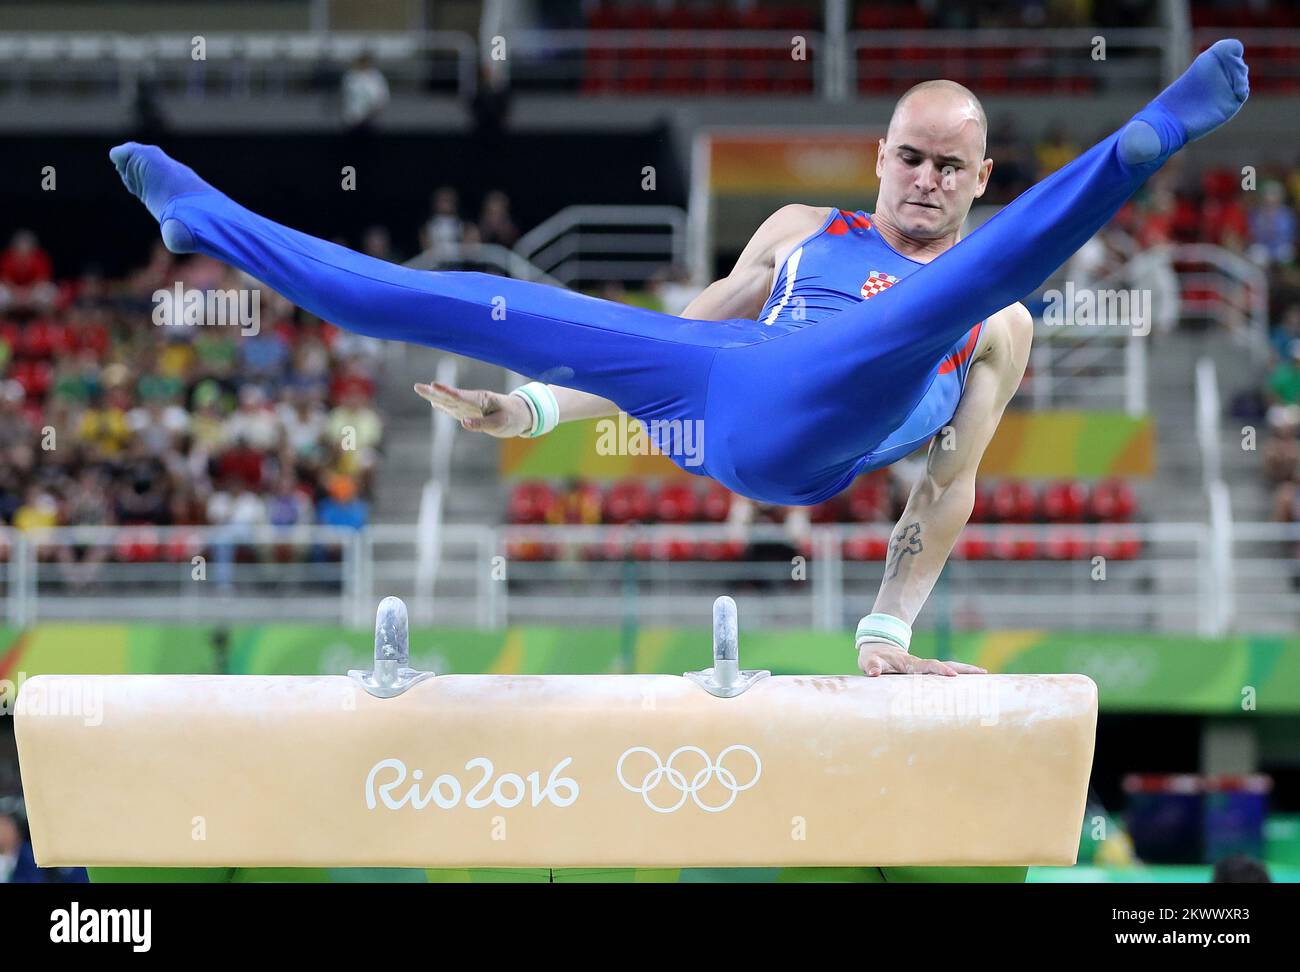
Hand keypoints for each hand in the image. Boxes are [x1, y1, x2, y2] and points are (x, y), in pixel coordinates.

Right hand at [414, 380, 531, 437]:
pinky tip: (435, 405)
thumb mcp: (500, 423)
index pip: (460, 396)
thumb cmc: (513, 417)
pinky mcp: (472, 412)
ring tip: (421, 390)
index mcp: (481, 400)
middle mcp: (474, 401)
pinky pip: (455, 409)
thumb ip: (481, 423)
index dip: (446, 392)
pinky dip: (444, 407)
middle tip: (417, 386)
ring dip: (435, 397)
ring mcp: (472, 406)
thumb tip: (463, 423)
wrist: (522, 414)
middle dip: (434, 392)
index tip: (433, 385)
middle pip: (450, 396)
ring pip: (450, 402)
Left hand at [856, 638, 987, 676]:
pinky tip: (968, 686)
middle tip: (983, 673)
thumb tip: (873, 673)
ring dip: (964, 672)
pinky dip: (957, 678)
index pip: (928, 666)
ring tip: (984, 676)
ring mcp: (923, 669)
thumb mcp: (868, 660)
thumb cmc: (872, 657)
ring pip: (948, 668)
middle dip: (964, 669)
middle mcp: (920, 665)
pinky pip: (942, 676)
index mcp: (910, 663)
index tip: (953, 675)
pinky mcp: (923, 674)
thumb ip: (871, 665)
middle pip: (946, 665)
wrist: (877, 648)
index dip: (940, 670)